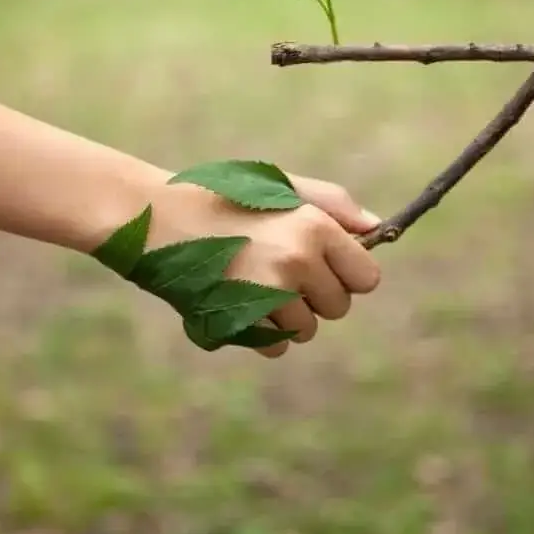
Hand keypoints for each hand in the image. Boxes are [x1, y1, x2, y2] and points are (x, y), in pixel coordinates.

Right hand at [148, 171, 382, 357]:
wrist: (155, 217)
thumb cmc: (222, 196)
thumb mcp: (280, 186)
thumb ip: (334, 205)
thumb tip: (378, 229)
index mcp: (314, 226)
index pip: (367, 278)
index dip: (347, 274)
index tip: (324, 265)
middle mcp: (297, 261)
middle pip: (338, 308)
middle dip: (316, 296)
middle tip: (277, 268)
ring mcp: (268, 295)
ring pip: (306, 330)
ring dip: (287, 315)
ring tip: (252, 281)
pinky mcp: (240, 322)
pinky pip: (275, 346)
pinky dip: (260, 333)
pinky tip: (237, 301)